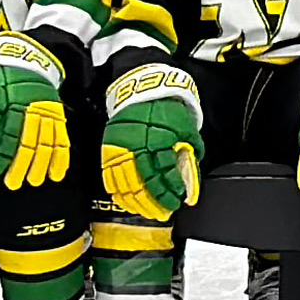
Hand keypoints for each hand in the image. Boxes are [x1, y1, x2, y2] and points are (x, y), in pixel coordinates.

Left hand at [0, 32, 70, 189]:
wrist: (20, 53)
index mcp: (0, 100)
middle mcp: (23, 105)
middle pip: (22, 141)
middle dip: (17, 165)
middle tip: (12, 182)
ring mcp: (42, 108)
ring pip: (42, 141)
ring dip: (38, 164)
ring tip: (33, 181)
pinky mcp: (55, 110)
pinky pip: (60, 136)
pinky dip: (59, 156)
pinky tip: (55, 172)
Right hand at [99, 62, 204, 220]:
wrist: (143, 88)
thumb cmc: (166, 106)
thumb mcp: (186, 128)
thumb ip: (189, 153)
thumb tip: (191, 177)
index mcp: (159, 140)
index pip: (165, 174)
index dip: (171, 191)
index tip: (177, 200)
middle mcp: (138, 146)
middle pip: (145, 184)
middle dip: (156, 202)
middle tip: (163, 211)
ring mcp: (121, 148)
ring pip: (127, 184)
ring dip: (138, 202)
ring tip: (148, 211)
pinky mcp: (109, 148)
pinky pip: (110, 177)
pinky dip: (119, 192)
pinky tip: (127, 201)